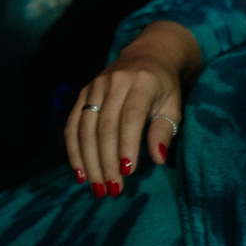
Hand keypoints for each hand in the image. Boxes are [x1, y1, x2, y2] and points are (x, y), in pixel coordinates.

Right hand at [63, 19, 197, 194]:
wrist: (149, 55)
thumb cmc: (165, 88)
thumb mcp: (173, 106)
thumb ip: (164, 130)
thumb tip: (157, 158)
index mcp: (142, 82)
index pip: (131, 116)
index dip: (127, 145)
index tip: (127, 173)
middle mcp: (115, 81)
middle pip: (105, 126)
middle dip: (107, 161)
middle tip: (112, 190)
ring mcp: (96, 85)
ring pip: (86, 128)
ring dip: (89, 161)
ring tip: (97, 188)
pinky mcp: (83, 92)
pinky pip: (72, 124)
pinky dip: (73, 150)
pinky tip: (80, 173)